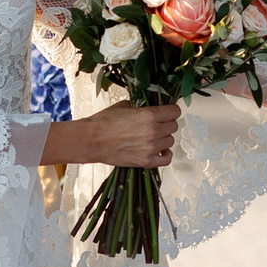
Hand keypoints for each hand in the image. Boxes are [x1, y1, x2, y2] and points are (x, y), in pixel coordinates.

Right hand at [46, 103, 180, 168]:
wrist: (91, 140)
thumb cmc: (103, 122)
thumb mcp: (124, 106)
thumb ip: (140, 106)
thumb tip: (149, 107)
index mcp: (148, 115)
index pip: (175, 111)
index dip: (171, 110)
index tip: (167, 111)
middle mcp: (153, 132)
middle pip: (173, 126)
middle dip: (167, 123)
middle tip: (157, 123)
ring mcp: (150, 148)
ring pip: (170, 141)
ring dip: (164, 138)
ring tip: (153, 136)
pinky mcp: (145, 161)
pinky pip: (166, 159)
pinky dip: (166, 154)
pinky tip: (160, 150)